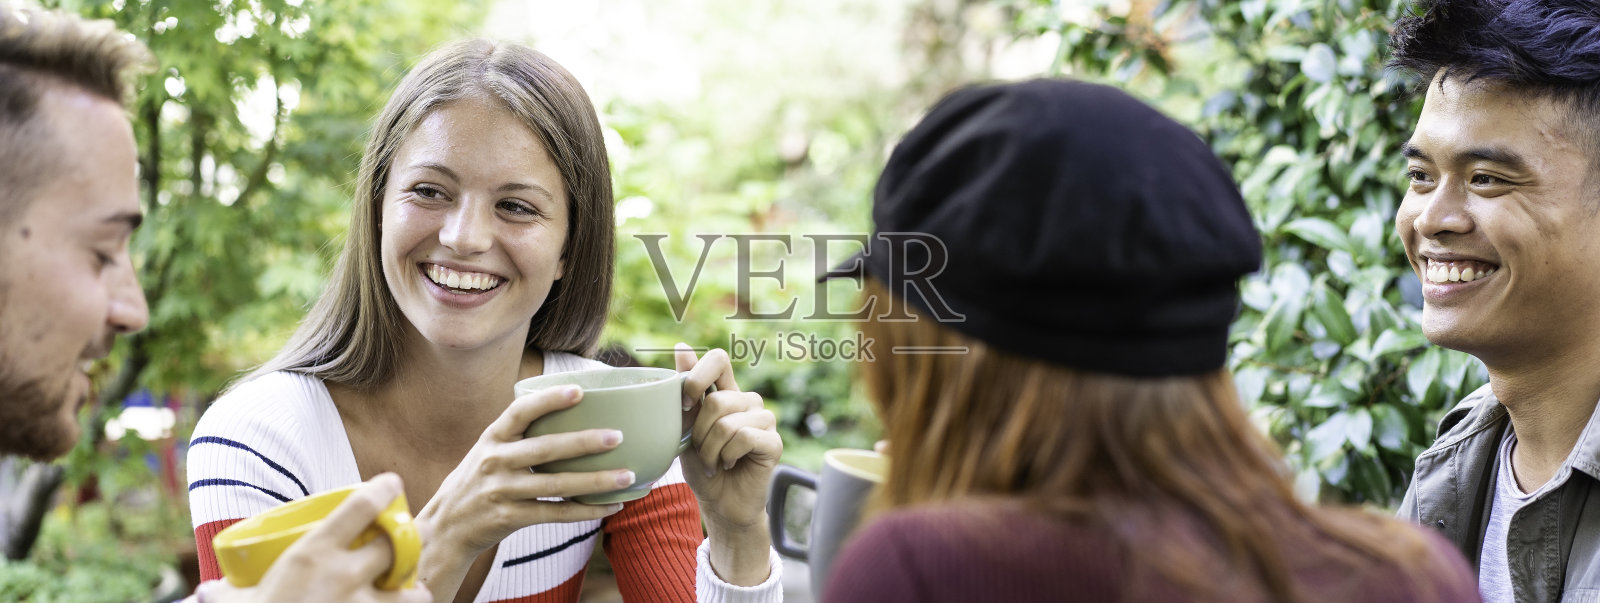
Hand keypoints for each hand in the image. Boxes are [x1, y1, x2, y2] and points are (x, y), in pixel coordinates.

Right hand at [192, 474, 431, 602]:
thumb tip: (205, 591)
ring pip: (413, 591)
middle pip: (398, 543)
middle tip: (411, 537)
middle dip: (410, 537)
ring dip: (413, 589)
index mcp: (312, 554)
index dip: (384, 490)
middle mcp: (343, 577)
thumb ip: (227, 593)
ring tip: (409, 589)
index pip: (363, 505)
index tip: (391, 485)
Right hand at [413, 386, 630, 599]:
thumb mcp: (487, 450)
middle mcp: (495, 461)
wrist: (445, 527)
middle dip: (584, 442)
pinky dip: (586, 511)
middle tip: (618, 436)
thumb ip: (519, 434)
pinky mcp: (510, 518)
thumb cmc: (478, 481)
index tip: (579, 390)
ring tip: (628, 476)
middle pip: (545, 449)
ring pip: (556, 486)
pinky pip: (556, 514)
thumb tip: (572, 411)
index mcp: (492, 437)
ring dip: (595, 481)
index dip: (549, 399)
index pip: (519, 411)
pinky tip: (612, 507)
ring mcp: (501, 491)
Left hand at [675, 344, 782, 528]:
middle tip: (702, 452)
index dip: (697, 376)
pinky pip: (743, 437)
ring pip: (728, 422)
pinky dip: (728, 456)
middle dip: (700, 433)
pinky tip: (731, 465)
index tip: (685, 404)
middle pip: (717, 401)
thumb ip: (686, 392)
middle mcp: (749, 401)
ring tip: (714, 462)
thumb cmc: (702, 466)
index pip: (718, 359)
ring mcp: (765, 420)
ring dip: (711, 450)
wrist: (719, 504)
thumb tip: (681, 347)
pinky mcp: (774, 442)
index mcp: (727, 392)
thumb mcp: (685, 428)